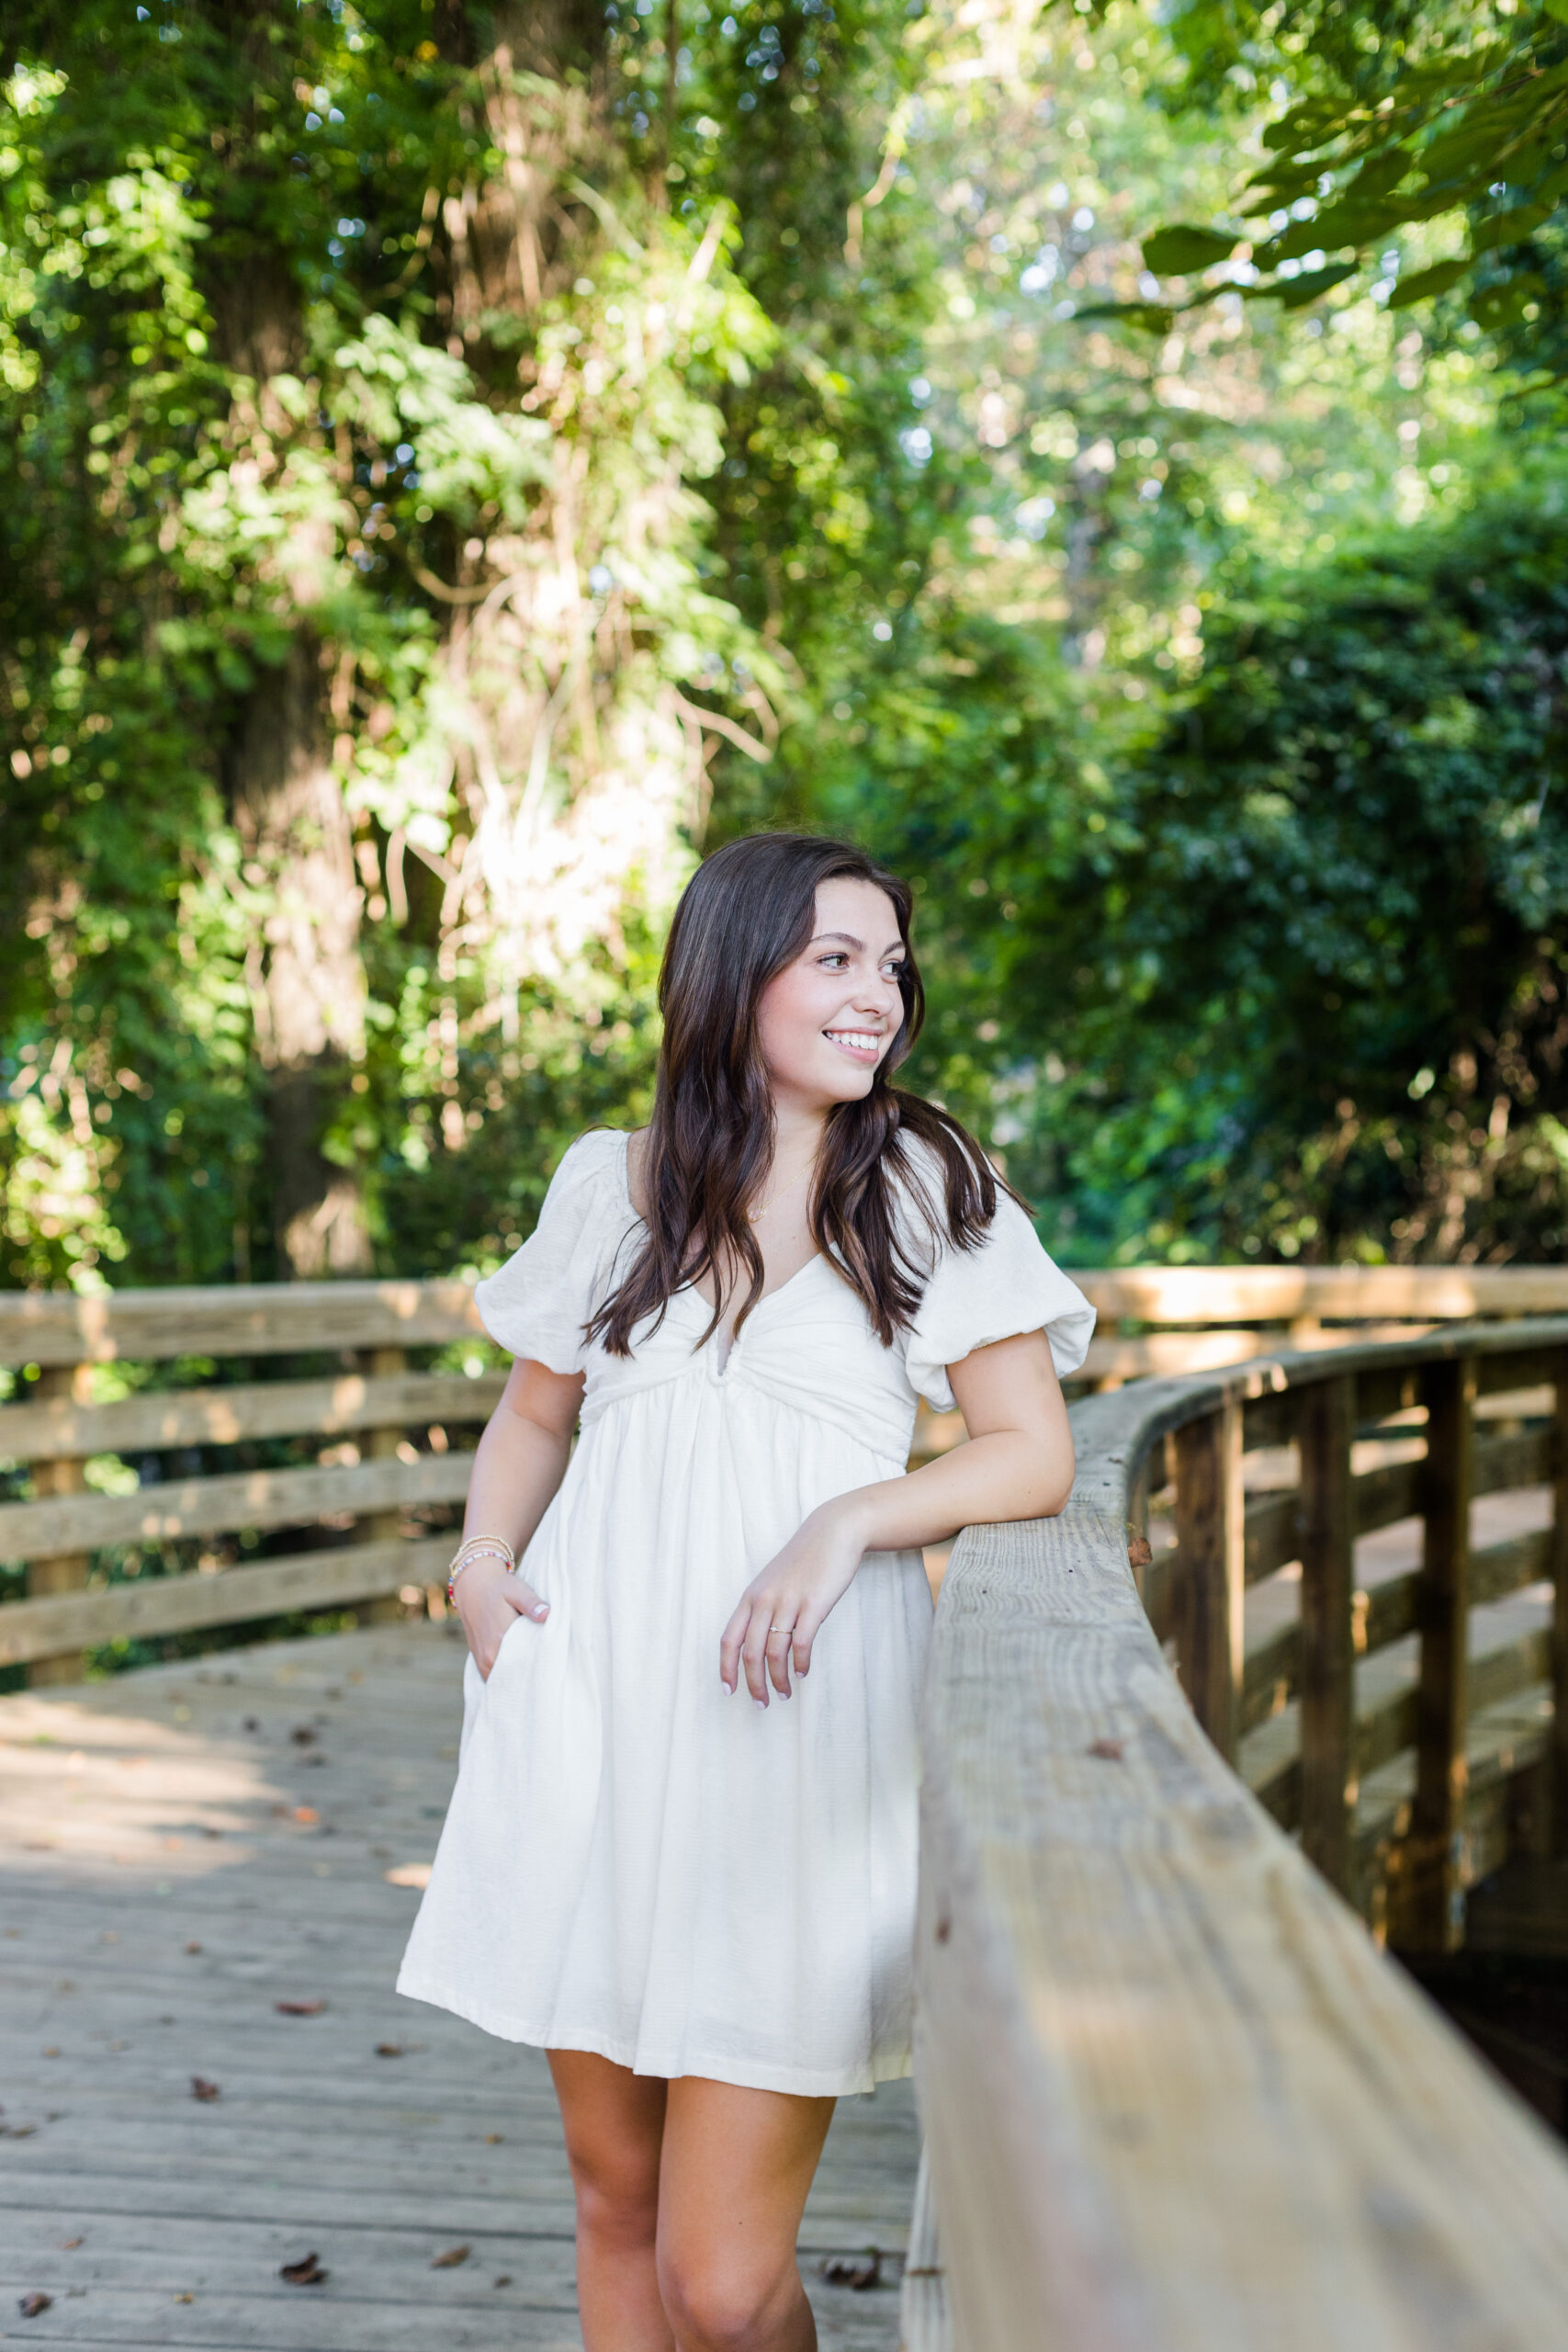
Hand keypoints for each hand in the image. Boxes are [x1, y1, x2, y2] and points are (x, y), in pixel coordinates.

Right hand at [454, 1555, 547, 1680]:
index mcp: (500, 1640)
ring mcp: (482, 1661)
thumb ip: (532, 1604)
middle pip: (515, 1677)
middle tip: (548, 1673)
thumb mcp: (517, 1590)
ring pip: (503, 1680)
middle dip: (530, 1677)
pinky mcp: (478, 1660)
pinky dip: (506, 1677)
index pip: (525, 1665)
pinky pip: (494, 1677)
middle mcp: (488, 1655)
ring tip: (535, 1675)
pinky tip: (519, 1672)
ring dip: (517, 1679)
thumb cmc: (499, 1587)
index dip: (540, 1668)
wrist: (473, 1585)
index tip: (554, 1668)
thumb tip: (547, 1614)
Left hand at [720, 1498, 866, 1704]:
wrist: (832, 1532)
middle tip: (762, 1703)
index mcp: (751, 1597)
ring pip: (774, 1652)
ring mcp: (788, 1602)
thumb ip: (764, 1609)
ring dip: (778, 1679)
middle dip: (753, 1683)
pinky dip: (801, 1663)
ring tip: (785, 1693)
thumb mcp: (774, 1582)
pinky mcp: (813, 1604)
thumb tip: (759, 1645)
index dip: (726, 1669)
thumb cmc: (804, 1561)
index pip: (729, 1640)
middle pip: (750, 1653)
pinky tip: (803, 1672)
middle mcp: (764, 1601)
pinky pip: (801, 1643)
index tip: (729, 1691)